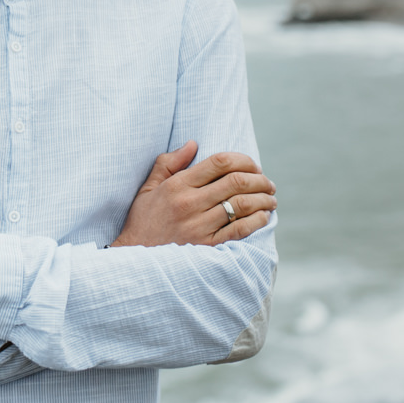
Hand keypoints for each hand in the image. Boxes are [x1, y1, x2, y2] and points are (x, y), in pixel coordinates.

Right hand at [108, 141, 276, 248]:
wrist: (133, 258)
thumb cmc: (143, 221)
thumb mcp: (148, 187)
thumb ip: (169, 163)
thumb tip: (193, 144)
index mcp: (178, 185)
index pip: (219, 163)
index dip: (243, 160)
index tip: (253, 166)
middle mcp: (189, 203)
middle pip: (236, 182)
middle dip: (259, 180)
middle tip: (268, 183)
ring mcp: (198, 226)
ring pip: (241, 205)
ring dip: (263, 199)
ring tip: (270, 199)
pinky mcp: (206, 246)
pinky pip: (239, 230)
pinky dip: (256, 221)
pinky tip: (263, 216)